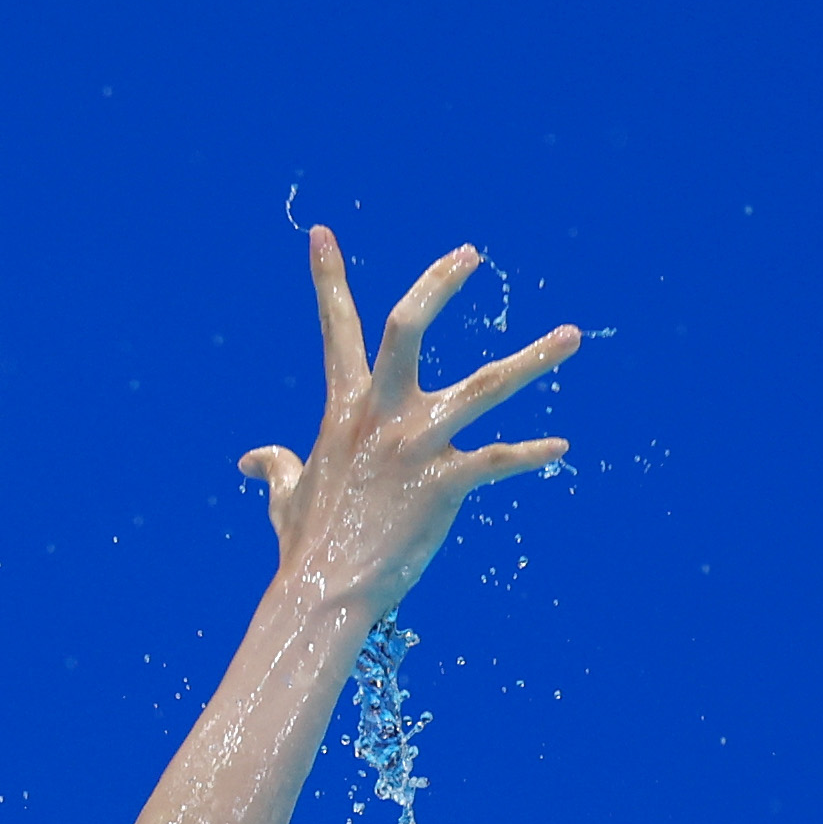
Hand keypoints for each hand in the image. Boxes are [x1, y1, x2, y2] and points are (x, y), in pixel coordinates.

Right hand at [240, 228, 577, 613]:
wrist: (321, 590)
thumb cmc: (305, 544)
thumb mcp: (285, 495)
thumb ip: (276, 467)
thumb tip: (251, 460)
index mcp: (345, 409)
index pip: (336, 330)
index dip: (326, 279)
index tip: (322, 233)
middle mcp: (381, 415)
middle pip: (408, 326)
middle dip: (439, 283)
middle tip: (472, 253)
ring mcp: (415, 445)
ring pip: (484, 386)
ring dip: (533, 360)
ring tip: (571, 336)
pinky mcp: (444, 484)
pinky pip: (497, 461)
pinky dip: (531, 455)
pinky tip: (560, 448)